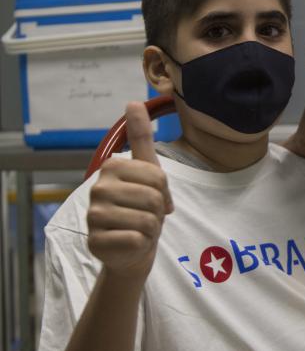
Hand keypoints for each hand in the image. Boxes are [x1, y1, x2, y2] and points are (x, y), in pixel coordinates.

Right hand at [87, 102, 173, 279]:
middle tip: (147, 216)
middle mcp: (97, 189)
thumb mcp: (146, 169)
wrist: (129, 249)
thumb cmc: (140, 206)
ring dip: (151, 228)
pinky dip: (142, 244)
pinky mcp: (96, 242)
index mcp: (111, 167)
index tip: (155, 197)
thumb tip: (133, 101)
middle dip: (158, 211)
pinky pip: (136, 239)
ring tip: (140, 228)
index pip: (158, 177)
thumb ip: (141, 137)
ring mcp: (93, 216)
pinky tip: (131, 243)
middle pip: (153, 198)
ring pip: (147, 220)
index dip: (164, 192)